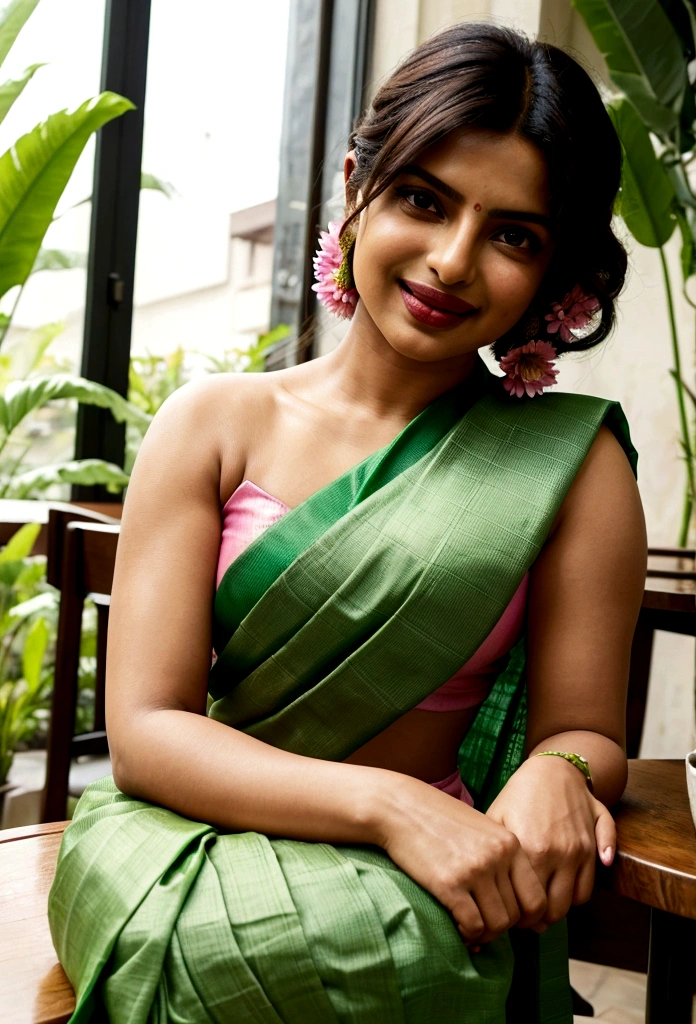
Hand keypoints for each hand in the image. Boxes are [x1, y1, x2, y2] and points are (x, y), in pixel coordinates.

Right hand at [377, 775, 547, 946]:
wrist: (399, 806)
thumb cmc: (437, 817)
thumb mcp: (480, 828)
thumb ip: (499, 856)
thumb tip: (509, 898)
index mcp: (510, 842)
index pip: (536, 897)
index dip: (525, 918)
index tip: (507, 919)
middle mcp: (498, 856)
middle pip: (517, 915)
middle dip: (500, 927)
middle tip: (483, 926)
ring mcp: (475, 870)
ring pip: (497, 924)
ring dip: (484, 934)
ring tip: (470, 929)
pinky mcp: (450, 883)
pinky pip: (472, 925)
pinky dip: (467, 935)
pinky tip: (457, 927)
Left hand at [485, 754, 615, 928]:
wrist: (554, 768)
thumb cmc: (519, 793)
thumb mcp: (496, 817)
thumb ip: (493, 854)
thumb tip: (492, 890)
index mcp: (531, 849)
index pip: (526, 903)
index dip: (516, 917)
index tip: (508, 917)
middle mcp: (559, 854)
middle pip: (552, 911)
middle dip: (537, 921)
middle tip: (524, 920)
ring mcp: (580, 852)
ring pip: (572, 904)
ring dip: (558, 912)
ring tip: (540, 910)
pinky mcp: (593, 847)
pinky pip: (588, 889)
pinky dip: (575, 898)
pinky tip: (559, 892)